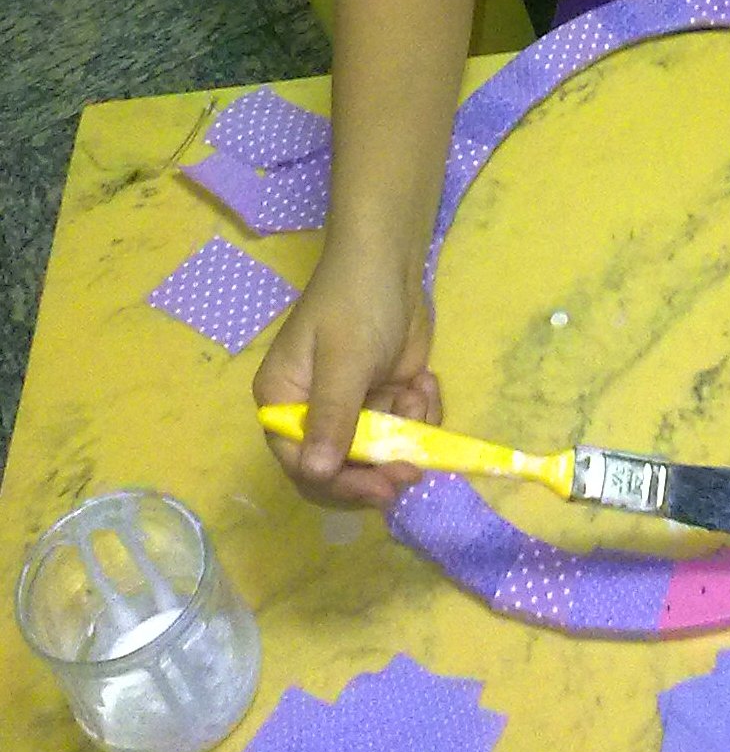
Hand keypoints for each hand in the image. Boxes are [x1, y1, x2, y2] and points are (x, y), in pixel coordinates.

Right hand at [252, 251, 440, 509]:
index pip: (303, 464)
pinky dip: (422, 413)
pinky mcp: (386, 399)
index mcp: (284, 402)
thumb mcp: (343, 362)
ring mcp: (353, 407)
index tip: (381, 488)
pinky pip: (406, 429)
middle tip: (414, 469)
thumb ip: (332, 418)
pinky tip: (424, 381)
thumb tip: (315, 474)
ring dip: (408, 432)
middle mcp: (313, 412)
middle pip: (343, 468)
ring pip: (382, 451)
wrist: (390, 264)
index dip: (341, 484)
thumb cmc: (354, 305)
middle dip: (382, 468)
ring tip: (417, 392)